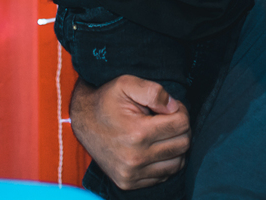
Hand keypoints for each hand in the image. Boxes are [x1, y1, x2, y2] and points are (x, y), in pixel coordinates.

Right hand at [68, 76, 189, 189]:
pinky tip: (155, 147)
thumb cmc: (107, 100)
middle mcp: (135, 158)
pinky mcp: (129, 183)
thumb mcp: (127, 84)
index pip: (181, 124)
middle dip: (181, 128)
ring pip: (177, 163)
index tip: (171, 106)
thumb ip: (154, 92)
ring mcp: (131, 174)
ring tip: (163, 132)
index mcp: (137, 133)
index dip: (181, 111)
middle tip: (168, 118)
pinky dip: (166, 161)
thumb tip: (174, 107)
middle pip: (183, 144)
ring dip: (176, 146)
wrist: (82, 121)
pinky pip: (164, 175)